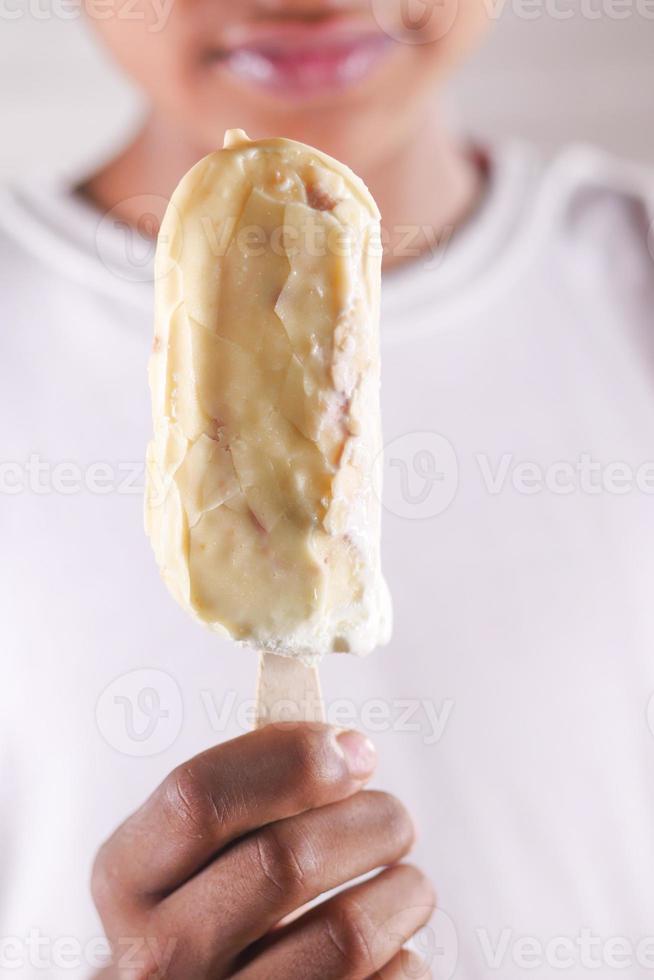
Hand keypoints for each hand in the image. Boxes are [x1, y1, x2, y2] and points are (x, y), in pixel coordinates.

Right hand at [92, 723, 434, 978]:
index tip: (350, 751)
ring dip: (401, 892)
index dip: (289, 760)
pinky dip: (401, 957)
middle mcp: (157, 958)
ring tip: (407, 882)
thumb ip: (251, 791)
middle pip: (284, 862)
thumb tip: (348, 751)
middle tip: (394, 817)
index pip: (198, 797)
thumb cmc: (217, 911)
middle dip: (367, 822)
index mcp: (128, 879)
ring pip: (344, 935)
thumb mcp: (198, 851)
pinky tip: (387, 947)